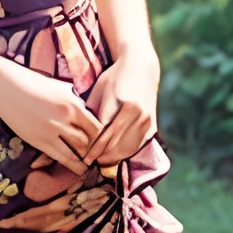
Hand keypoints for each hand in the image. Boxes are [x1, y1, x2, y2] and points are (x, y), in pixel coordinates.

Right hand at [0, 62, 103, 174]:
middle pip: (89, 140)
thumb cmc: (31, 82)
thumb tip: (84, 109)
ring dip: (85, 159)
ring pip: (77, 151)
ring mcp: (52, 131)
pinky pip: (61, 157)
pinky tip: (78, 168)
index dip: (102, 137)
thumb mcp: (59, 87)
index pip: (96, 126)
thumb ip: (73, 100)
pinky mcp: (39, 140)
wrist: (5, 86)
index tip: (103, 142)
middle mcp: (65, 118)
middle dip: (95, 149)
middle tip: (98, 155)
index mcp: (72, 103)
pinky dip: (72, 164)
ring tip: (90, 165)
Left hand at [81, 49, 159, 167]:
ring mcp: (147, 121)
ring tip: (99, 162)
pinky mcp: (152, 126)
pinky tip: (112, 156)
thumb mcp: (99, 91)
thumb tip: (80, 136)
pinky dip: (124, 153)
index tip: (83, 157)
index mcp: (124, 105)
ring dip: (113, 158)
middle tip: (88, 163)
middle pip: (116, 145)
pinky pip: (136, 145)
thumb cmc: (113, 78)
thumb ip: (92, 113)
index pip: (105, 134)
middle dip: (101, 157)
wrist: (141, 69)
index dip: (93, 149)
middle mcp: (138, 115)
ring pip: (127, 149)